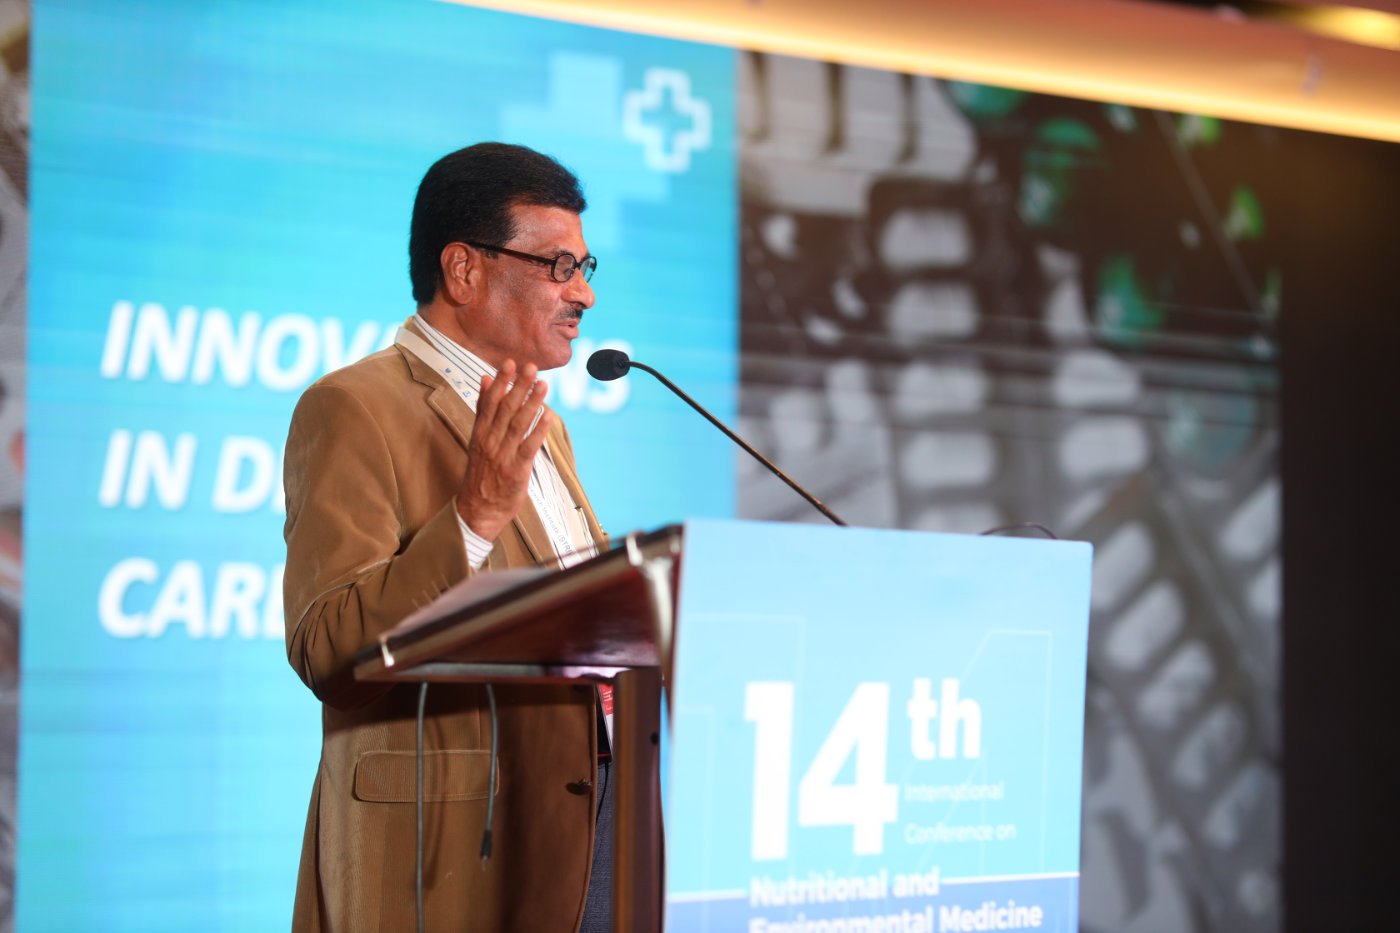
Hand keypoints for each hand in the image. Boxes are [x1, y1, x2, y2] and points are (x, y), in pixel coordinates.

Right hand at [455, 359, 552, 541]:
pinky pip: (529, 446)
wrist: (477, 510)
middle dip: (519, 387)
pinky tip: (548, 415)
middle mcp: (490, 441)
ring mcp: (502, 455)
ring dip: (531, 403)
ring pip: (518, 424)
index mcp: (480, 432)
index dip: (501, 382)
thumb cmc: (480, 473)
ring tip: (543, 385)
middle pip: (505, 409)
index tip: (509, 363)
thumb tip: (485, 380)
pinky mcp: (516, 470)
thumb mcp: (477, 438)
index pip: (490, 402)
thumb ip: (483, 409)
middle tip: (531, 367)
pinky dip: (538, 430)